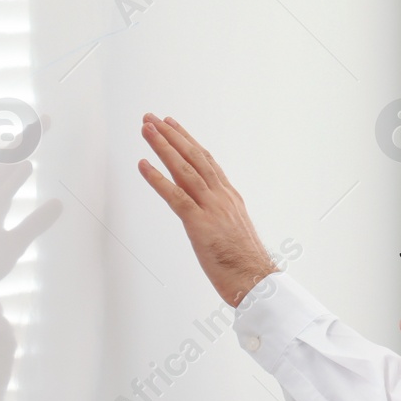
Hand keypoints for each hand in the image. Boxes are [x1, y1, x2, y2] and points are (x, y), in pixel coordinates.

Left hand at [136, 114, 277, 306]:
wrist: (258, 281)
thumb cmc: (246, 265)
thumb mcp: (234, 232)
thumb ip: (220, 217)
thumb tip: (209, 216)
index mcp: (231, 198)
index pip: (207, 162)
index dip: (188, 141)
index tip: (172, 126)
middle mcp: (222, 197)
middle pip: (194, 158)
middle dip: (171, 135)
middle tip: (152, 119)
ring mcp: (212, 209)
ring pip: (185, 170)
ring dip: (163, 147)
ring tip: (146, 130)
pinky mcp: (200, 224)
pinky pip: (176, 196)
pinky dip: (158, 178)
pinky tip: (143, 164)